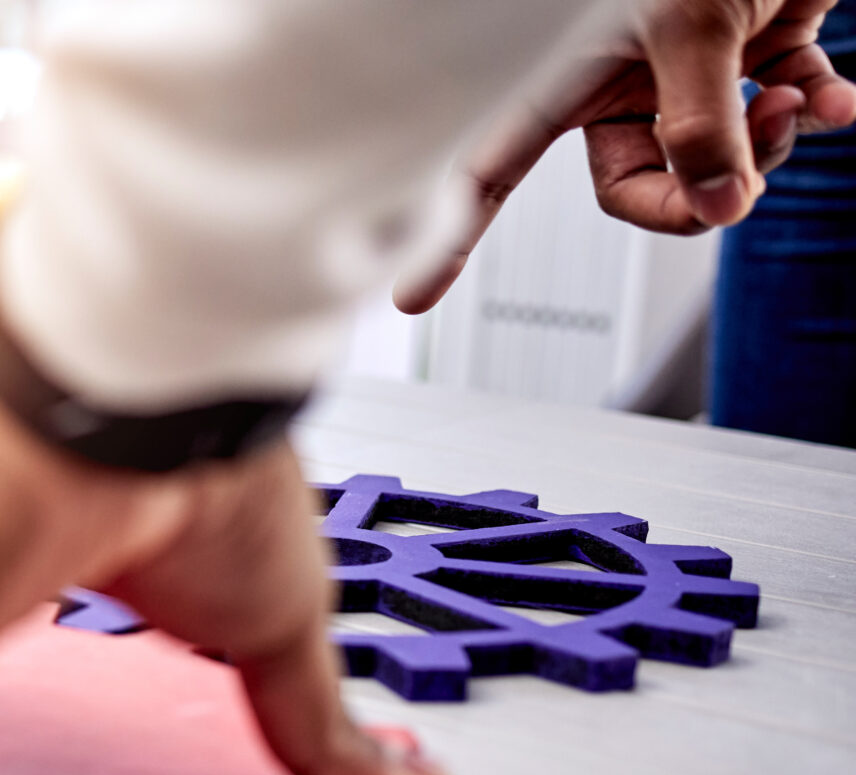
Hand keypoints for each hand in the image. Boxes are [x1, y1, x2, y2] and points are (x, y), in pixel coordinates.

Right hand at [395, 0, 855, 313]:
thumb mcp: (692, 27)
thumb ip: (705, 126)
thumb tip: (721, 208)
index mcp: (567, 72)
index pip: (493, 170)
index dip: (452, 235)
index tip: (412, 296)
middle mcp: (624, 80)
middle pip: (638, 185)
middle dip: (697, 195)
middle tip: (737, 187)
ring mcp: (693, 70)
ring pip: (719, 158)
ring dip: (769, 145)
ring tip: (790, 103)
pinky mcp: (763, 50)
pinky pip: (790, 111)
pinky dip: (820, 111)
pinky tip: (837, 99)